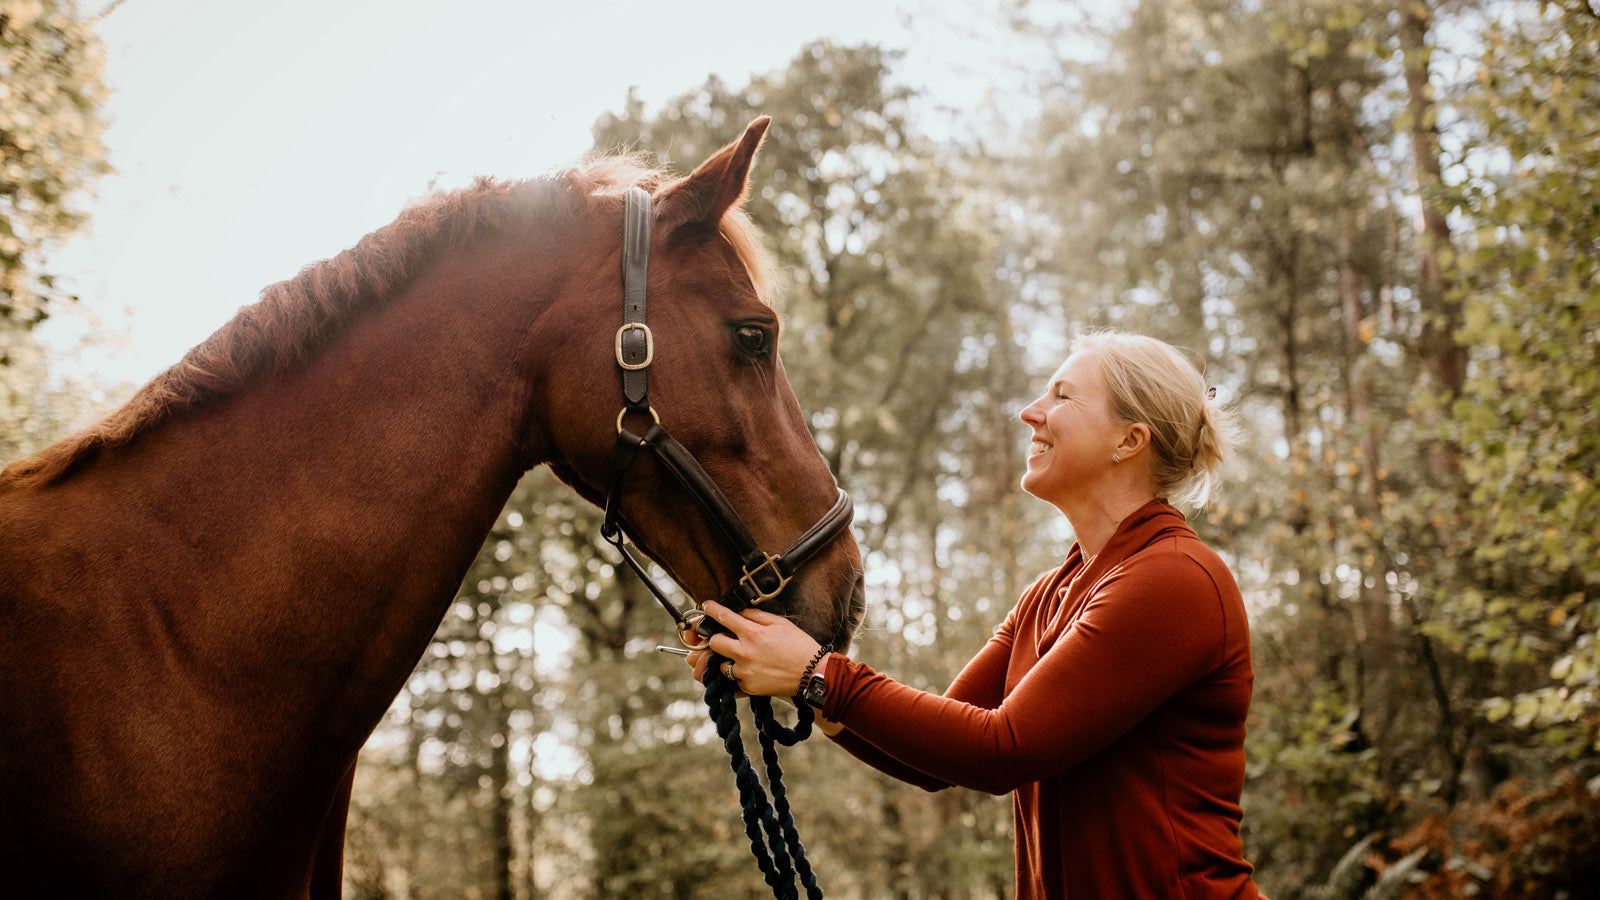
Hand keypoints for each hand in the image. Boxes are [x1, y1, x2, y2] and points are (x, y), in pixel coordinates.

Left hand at [682, 601, 820, 698]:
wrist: (813, 674)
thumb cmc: (799, 645)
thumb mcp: (780, 623)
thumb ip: (756, 615)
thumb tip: (739, 612)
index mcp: (752, 633)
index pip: (723, 617)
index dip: (711, 609)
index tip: (706, 606)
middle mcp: (745, 653)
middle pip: (713, 642)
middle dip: (715, 638)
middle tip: (723, 637)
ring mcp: (745, 672)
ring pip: (719, 664)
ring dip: (725, 659)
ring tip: (741, 658)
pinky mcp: (748, 687)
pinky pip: (733, 681)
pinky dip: (737, 675)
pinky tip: (750, 671)